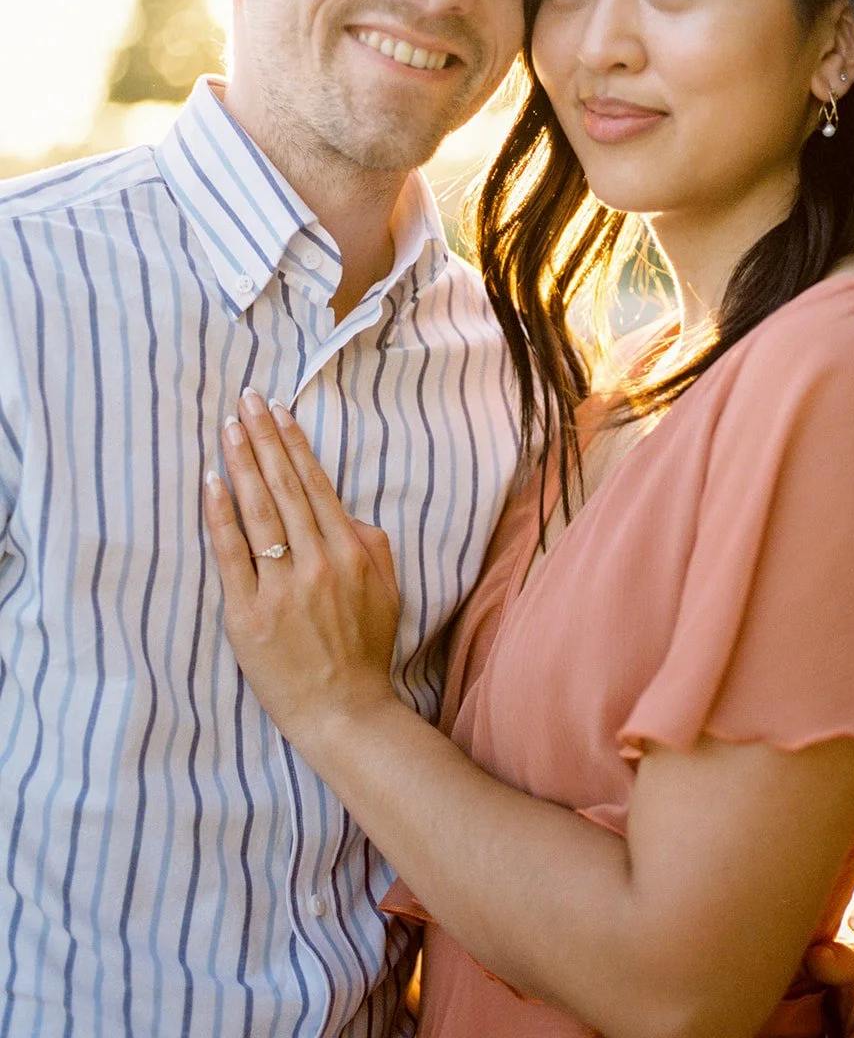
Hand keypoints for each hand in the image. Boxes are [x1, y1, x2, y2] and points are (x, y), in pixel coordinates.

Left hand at [203, 389, 400, 751]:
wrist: (344, 710)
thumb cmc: (365, 649)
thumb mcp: (387, 589)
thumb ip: (371, 544)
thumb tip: (347, 512)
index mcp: (351, 551)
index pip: (315, 484)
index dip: (294, 443)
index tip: (278, 410)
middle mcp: (317, 561)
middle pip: (283, 486)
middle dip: (263, 436)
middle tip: (246, 398)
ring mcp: (281, 587)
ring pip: (258, 510)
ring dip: (241, 462)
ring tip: (228, 427)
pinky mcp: (248, 613)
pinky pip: (232, 554)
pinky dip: (221, 515)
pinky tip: (212, 482)